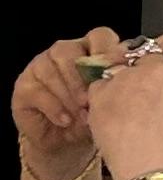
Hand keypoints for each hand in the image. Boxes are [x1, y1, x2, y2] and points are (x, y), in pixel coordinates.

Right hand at [12, 32, 106, 176]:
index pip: (99, 36)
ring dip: (68, 94)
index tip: (116, 74)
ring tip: (81, 115)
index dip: (108, 52)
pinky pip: (38, 91)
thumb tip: (121, 85)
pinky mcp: (24, 85)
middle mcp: (64, 53)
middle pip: (69, 50)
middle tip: (91, 100)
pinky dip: (54, 107)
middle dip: (81, 77)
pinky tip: (66, 120)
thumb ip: (113, 88)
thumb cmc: (91, 118)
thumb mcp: (107, 103)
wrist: (65, 143)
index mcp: (90, 50)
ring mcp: (40, 66)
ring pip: (51, 69)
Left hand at [83, 31, 162, 179]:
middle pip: (145, 54)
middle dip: (143, 71)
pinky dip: (103, 99)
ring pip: (118, 69)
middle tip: (145, 99)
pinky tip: (115, 121)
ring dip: (121, 84)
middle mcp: (158, 65)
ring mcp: (127, 77)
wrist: (156, 173)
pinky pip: (98, 86)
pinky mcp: (101, 92)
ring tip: (128, 115)